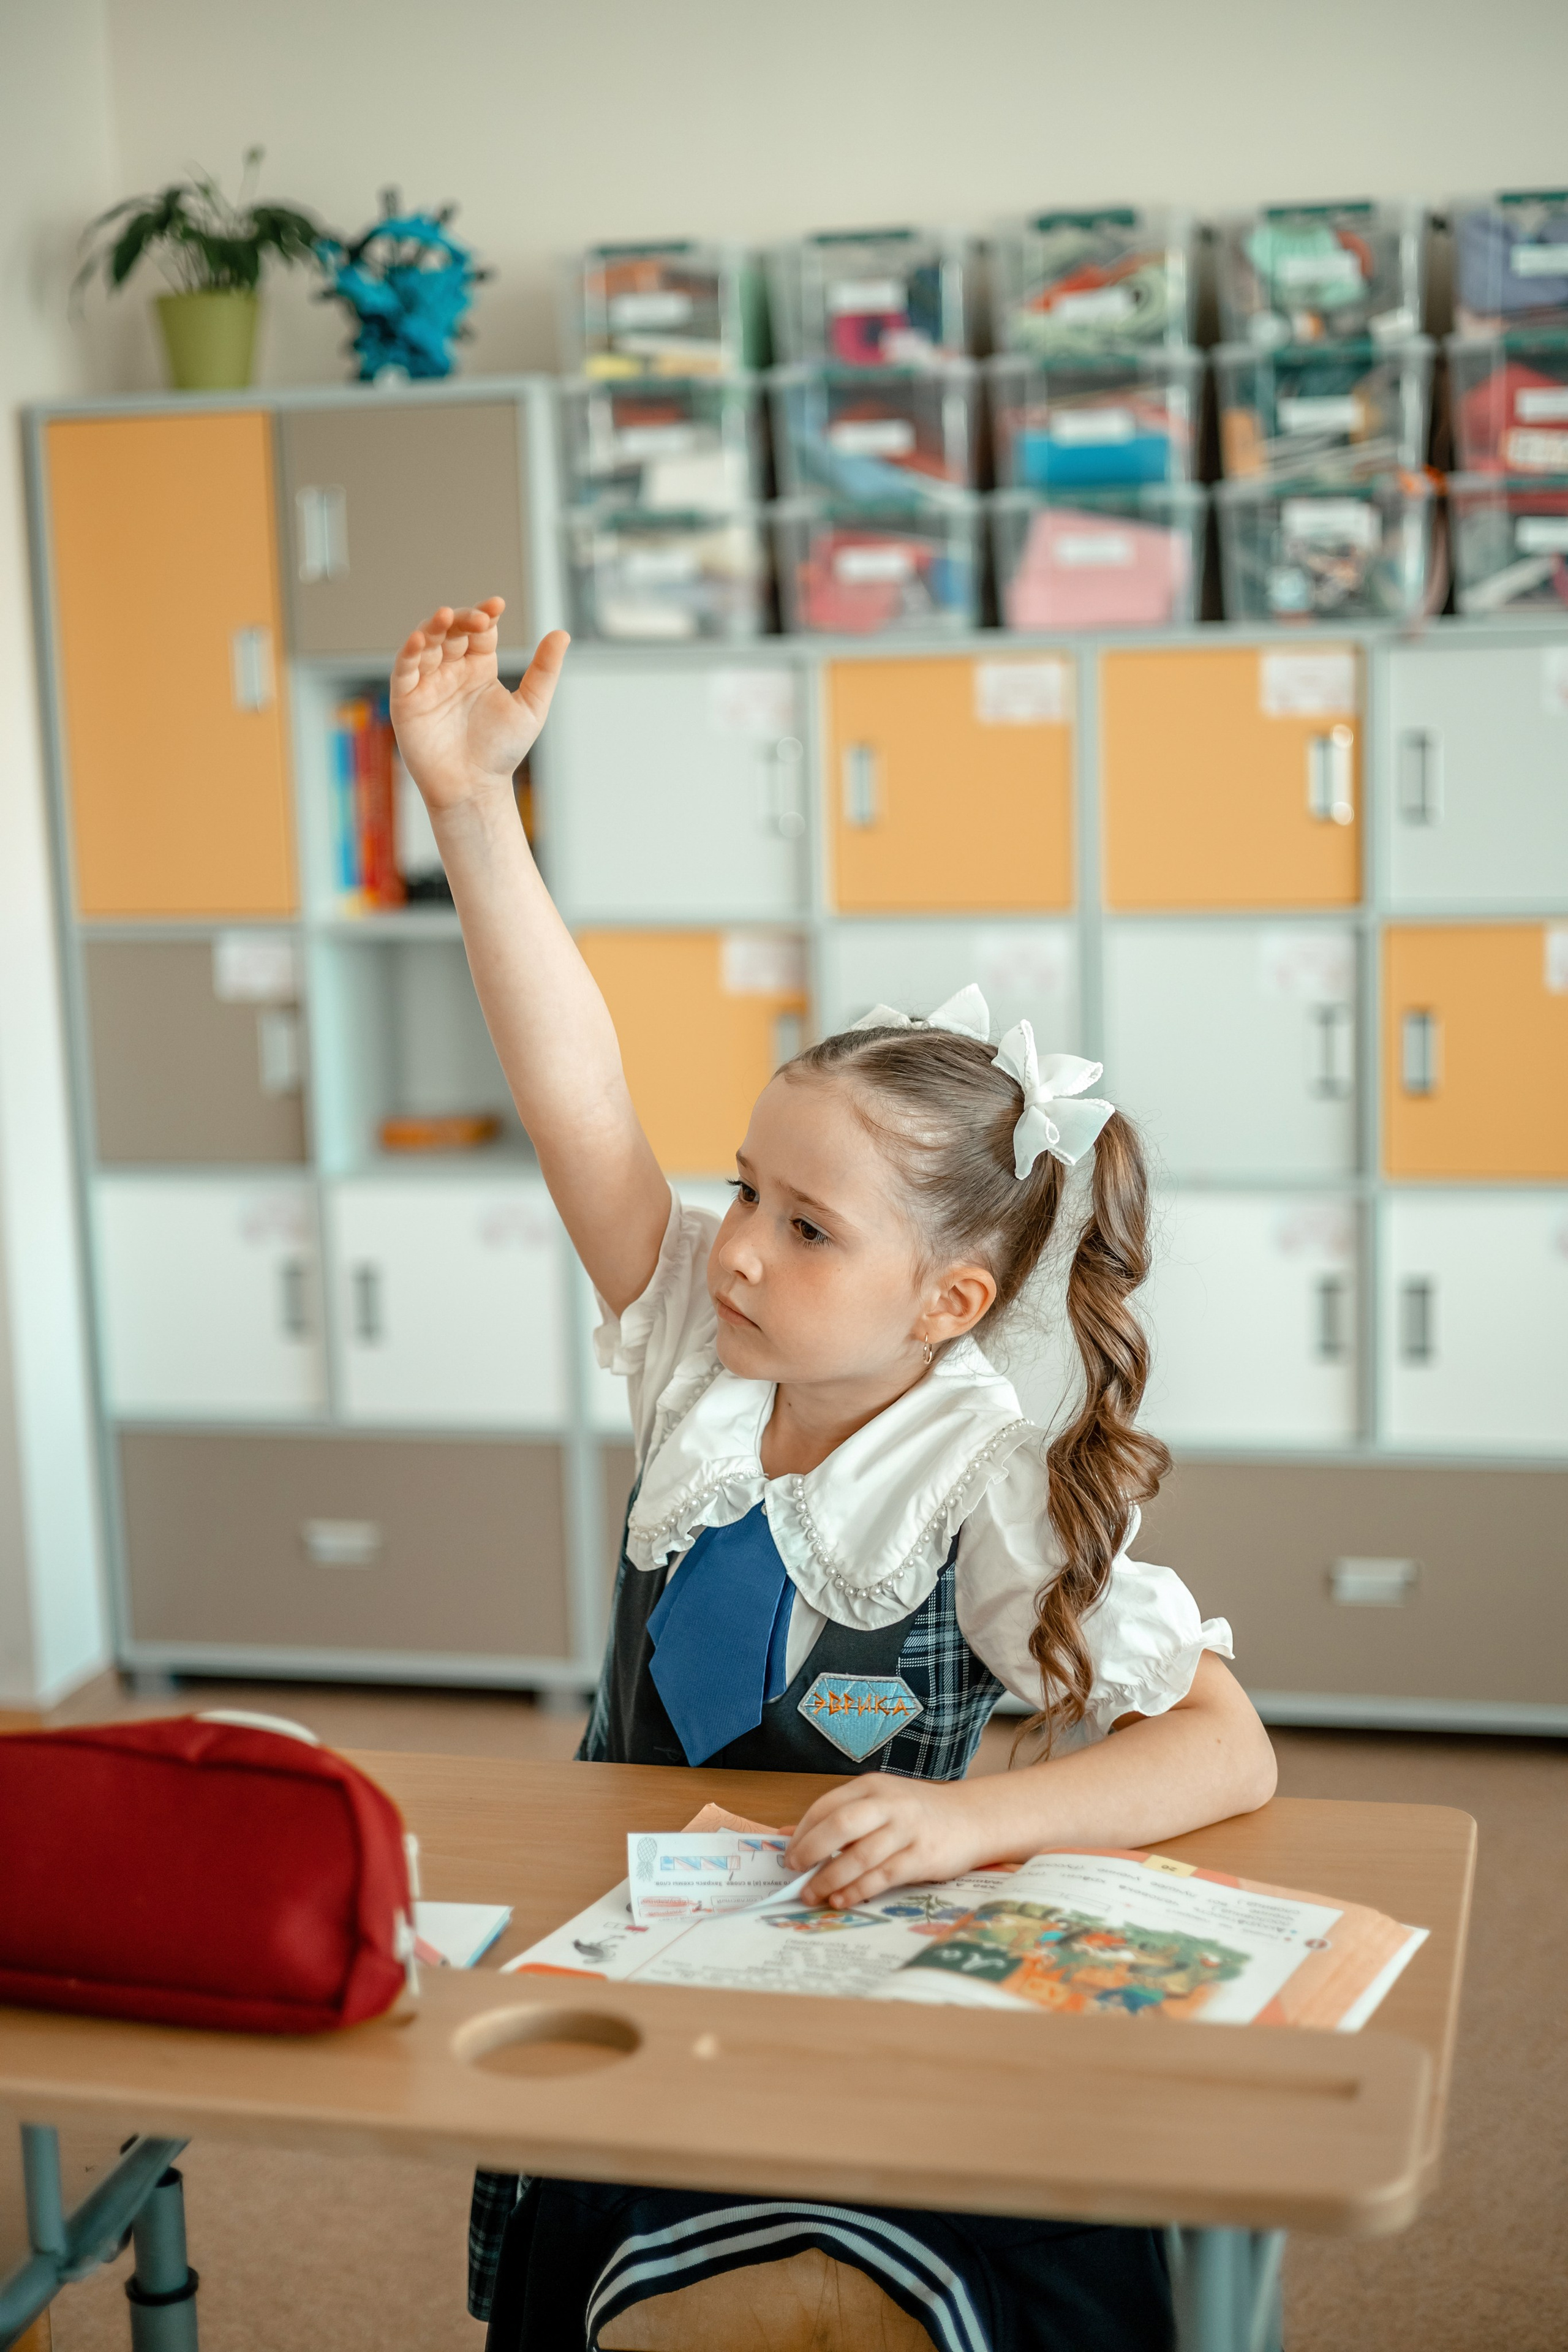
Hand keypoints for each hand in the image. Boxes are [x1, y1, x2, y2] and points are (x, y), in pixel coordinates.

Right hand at [389, 601, 568, 815]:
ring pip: (426, 644)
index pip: (479, 631)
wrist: (474, 788)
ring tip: (445, 617)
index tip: (497, 606)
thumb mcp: (530, 708)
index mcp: (479, 667)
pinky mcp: (406, 699)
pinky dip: (409, 653)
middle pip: (452, 632)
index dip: (485, 616)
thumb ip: (543, 671)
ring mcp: (427, 683)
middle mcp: (451, 670)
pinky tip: (420, 640)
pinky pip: (404, 670)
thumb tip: (562, 634)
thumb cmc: (501, 752)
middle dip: (461, 620)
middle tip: (478, 619)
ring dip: (433, 628)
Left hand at [785, 1774, 992, 1908]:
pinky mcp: (922, 1857)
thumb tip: (791, 1836)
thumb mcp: (879, 1803)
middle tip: (794, 1871)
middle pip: (840, 1825)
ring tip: (811, 1894)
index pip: (826, 1806)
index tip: (789, 1854)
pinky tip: (841, 1899)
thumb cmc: (918, 1813)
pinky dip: (857, 1890)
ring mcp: (907, 1830)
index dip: (803, 1832)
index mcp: (872, 1787)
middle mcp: (888, 1804)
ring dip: (830, 1879)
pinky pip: (882, 1876)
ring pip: (860, 1856)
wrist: (972, 1818)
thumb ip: (840, 1816)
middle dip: (811, 1850)